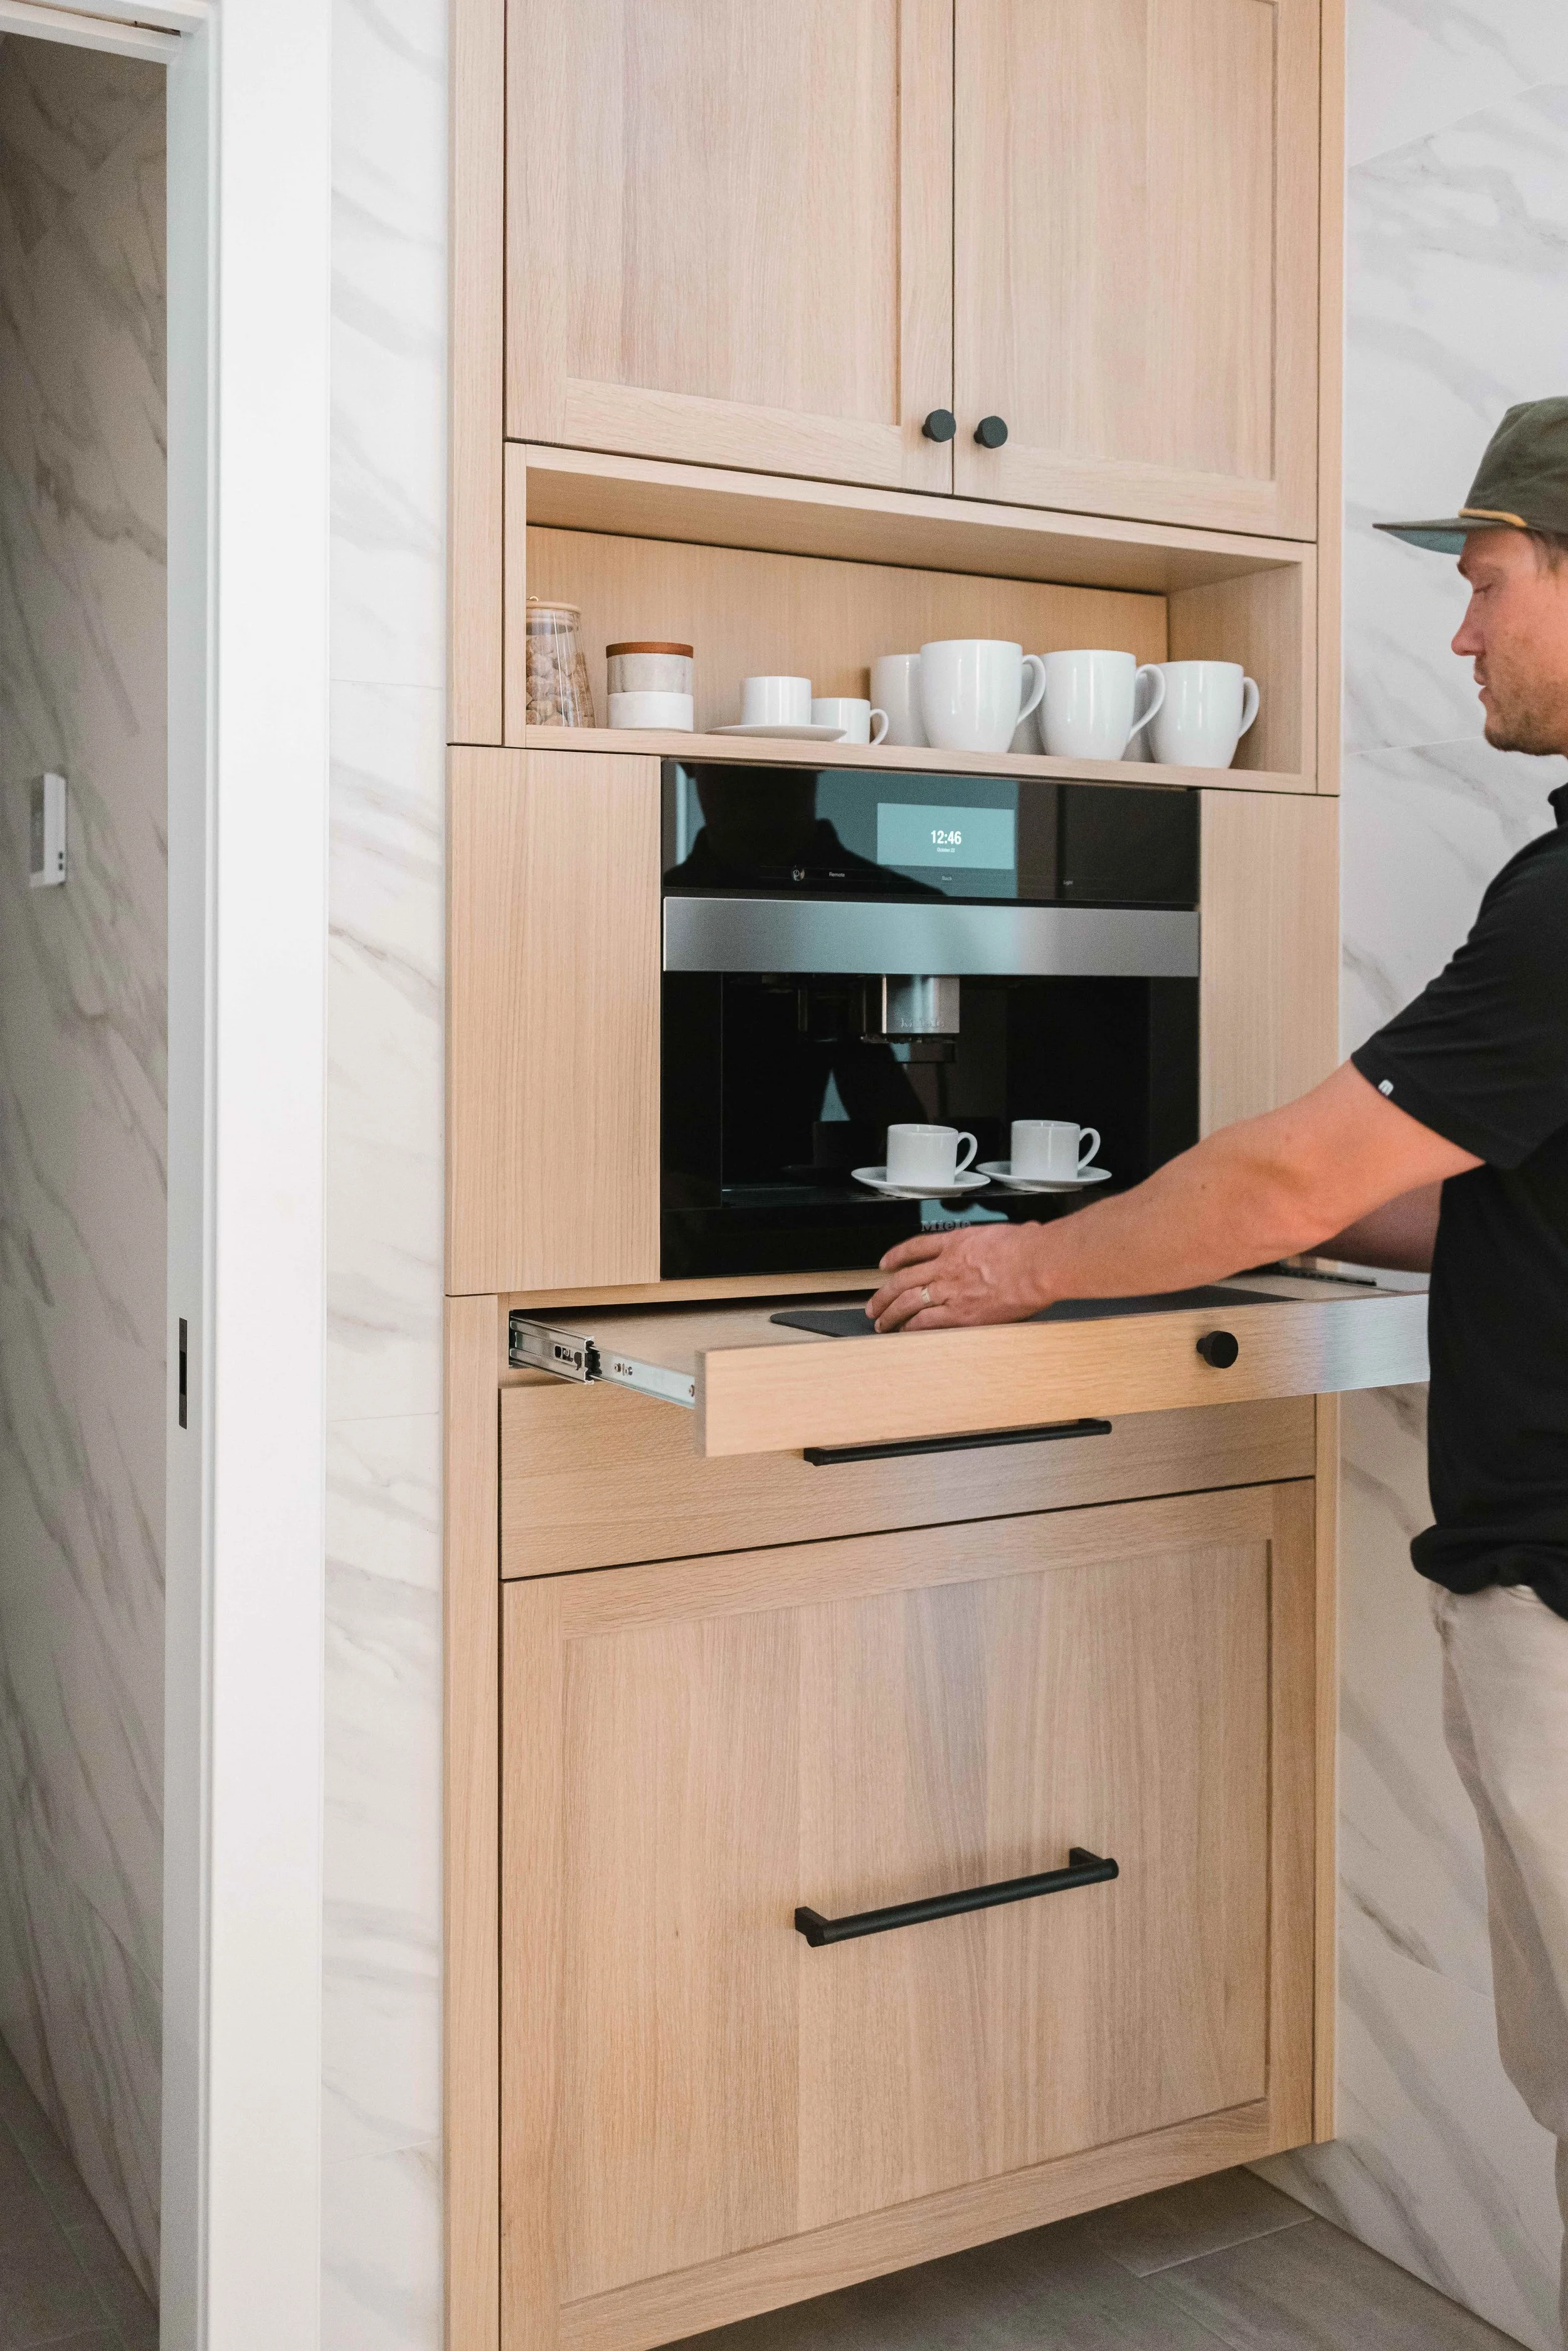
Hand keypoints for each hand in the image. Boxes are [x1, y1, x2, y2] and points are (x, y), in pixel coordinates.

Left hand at [868, 1223, 1054, 1331]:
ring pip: (907, 1301)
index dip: (896, 1256)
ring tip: (881, 1323)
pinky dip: (911, 1327)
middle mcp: (946, 1266)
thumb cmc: (1030, 1248)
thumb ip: (998, 1241)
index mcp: (956, 1242)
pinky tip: (904, 1332)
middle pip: (902, 1279)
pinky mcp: (961, 1314)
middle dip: (883, 1293)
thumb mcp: (1006, 1233)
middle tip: (873, 1303)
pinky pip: (926, 1321)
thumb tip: (1015, 1238)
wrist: (1037, 1263)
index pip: (916, 1247)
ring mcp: (950, 1290)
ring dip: (890, 1313)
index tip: (886, 1263)